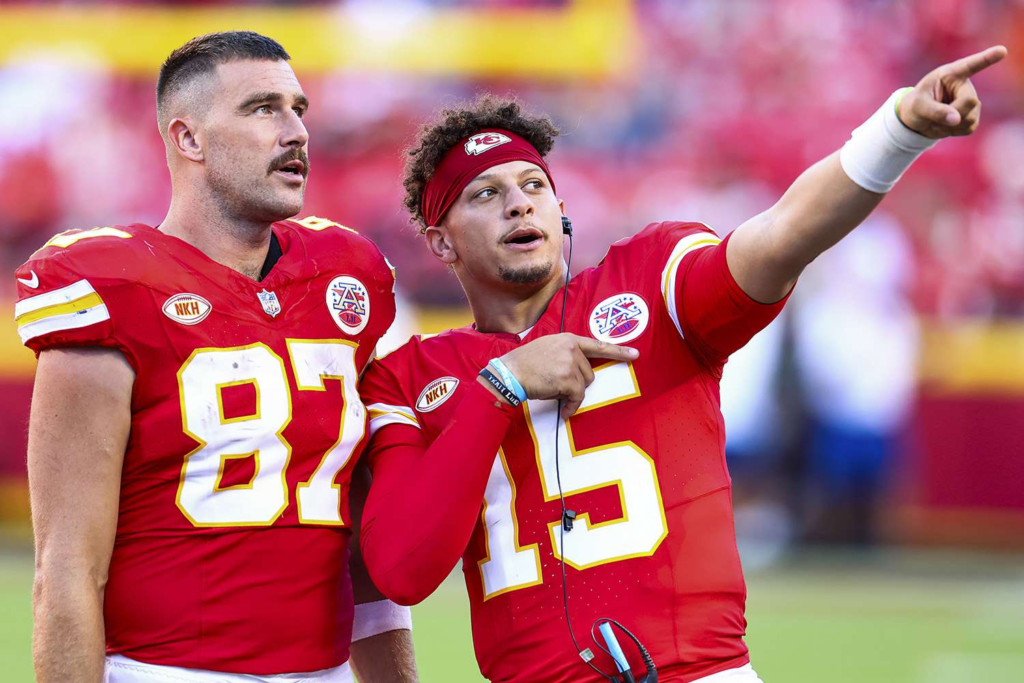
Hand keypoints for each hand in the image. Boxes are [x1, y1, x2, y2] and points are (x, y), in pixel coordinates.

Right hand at [496, 333, 638, 417]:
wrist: (509, 373)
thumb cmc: (525, 364)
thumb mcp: (547, 348)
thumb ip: (566, 353)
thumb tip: (579, 370)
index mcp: (569, 339)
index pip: (597, 345)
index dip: (618, 351)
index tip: (635, 354)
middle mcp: (571, 348)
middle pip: (589, 373)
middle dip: (576, 384)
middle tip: (555, 384)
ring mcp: (569, 362)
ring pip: (584, 385)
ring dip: (571, 394)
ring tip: (552, 390)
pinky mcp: (567, 378)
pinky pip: (577, 397)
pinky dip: (571, 406)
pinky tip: (562, 410)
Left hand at [898, 45, 1006, 138]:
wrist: (917, 120)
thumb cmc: (915, 106)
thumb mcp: (918, 106)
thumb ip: (935, 111)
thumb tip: (957, 120)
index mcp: (950, 75)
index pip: (971, 65)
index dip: (987, 58)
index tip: (1001, 51)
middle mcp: (964, 86)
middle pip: (970, 102)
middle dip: (952, 114)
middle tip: (933, 117)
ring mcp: (971, 101)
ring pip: (970, 118)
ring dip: (950, 125)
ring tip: (937, 120)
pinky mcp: (972, 116)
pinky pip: (969, 128)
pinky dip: (953, 131)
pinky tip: (945, 125)